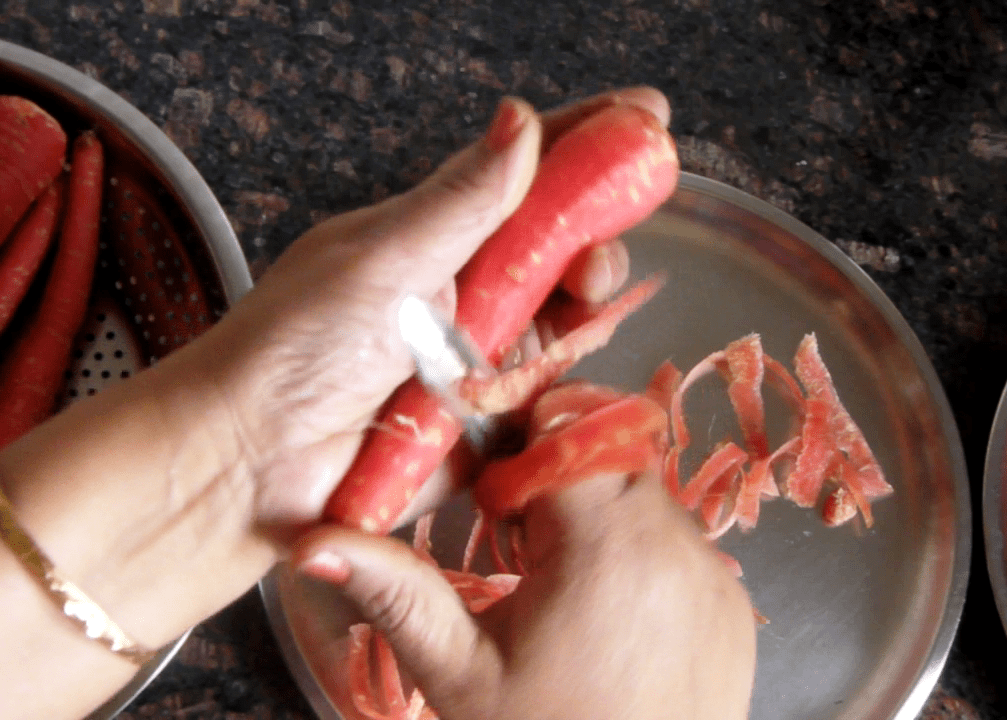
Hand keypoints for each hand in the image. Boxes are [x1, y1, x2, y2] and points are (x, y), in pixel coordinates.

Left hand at [194, 87, 669, 531]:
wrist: (250, 466)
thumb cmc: (293, 350)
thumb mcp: (381, 260)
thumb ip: (461, 201)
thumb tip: (521, 118)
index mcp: (431, 235)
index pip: (520, 174)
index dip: (584, 141)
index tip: (646, 115)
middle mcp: (461, 289)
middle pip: (558, 245)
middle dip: (597, 230)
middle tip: (601, 243)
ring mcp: (479, 355)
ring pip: (565, 314)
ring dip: (592, 297)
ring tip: (593, 291)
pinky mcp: (490, 420)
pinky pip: (552, 390)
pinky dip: (578, 370)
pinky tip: (592, 351)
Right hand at [291, 468, 757, 719]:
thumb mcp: (457, 673)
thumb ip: (393, 591)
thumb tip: (311, 540)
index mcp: (603, 546)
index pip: (570, 429)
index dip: (523, 441)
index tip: (492, 484)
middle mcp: (674, 543)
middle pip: (613, 450)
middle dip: (559, 467)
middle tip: (515, 527)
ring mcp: (714, 573)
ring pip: (649, 490)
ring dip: (601, 506)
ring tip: (560, 575)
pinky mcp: (734, 602)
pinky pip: (682, 539)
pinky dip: (640, 546)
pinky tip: (608, 604)